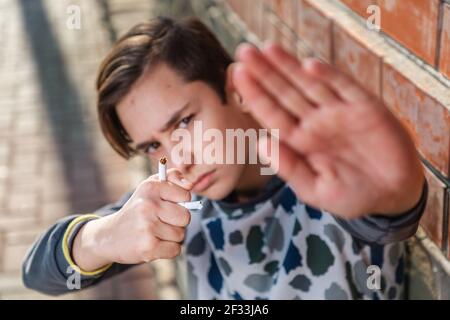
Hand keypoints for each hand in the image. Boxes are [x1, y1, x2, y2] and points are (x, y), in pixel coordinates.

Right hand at [72, 169, 192, 270]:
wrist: (109, 236)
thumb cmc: (137, 210)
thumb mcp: (150, 188)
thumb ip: (172, 178)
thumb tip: (190, 184)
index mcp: (150, 188)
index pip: (185, 195)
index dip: (180, 202)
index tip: (168, 205)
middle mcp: (148, 206)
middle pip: (185, 217)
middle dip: (177, 222)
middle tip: (161, 222)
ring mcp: (148, 227)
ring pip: (180, 235)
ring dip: (171, 237)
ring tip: (154, 233)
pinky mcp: (148, 248)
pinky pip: (176, 250)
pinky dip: (168, 250)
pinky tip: (154, 244)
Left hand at [233, 43, 424, 218]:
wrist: (393, 195)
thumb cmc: (351, 196)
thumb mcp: (316, 190)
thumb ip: (290, 168)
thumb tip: (261, 143)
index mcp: (300, 142)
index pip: (272, 114)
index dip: (255, 95)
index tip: (237, 75)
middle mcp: (316, 123)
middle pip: (285, 93)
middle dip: (266, 72)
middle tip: (244, 51)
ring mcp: (339, 113)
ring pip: (310, 84)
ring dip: (290, 67)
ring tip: (268, 48)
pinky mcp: (366, 107)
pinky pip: (344, 87)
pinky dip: (329, 76)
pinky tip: (308, 66)